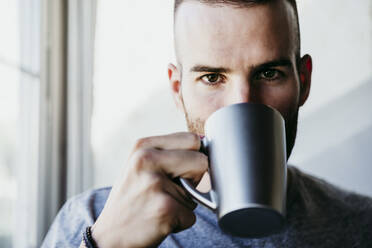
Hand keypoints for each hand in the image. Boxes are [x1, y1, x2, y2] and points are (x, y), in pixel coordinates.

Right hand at [91, 132, 207, 247]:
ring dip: (186, 203)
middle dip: (195, 178)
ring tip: (159, 205)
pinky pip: (192, 215)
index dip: (194, 157)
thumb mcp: (141, 166)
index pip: (192, 139)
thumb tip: (207, 146)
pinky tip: (159, 220)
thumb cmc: (131, 200)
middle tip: (171, 190)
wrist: (108, 237)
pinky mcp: (164, 208)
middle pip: (201, 160)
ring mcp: (155, 183)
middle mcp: (147, 159)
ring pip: (199, 191)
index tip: (183, 170)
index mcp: (143, 146)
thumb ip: (168, 153)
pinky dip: (181, 221)